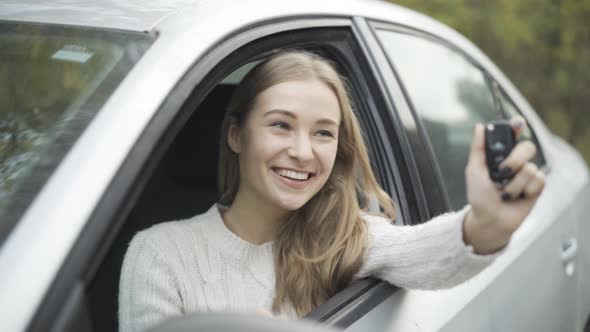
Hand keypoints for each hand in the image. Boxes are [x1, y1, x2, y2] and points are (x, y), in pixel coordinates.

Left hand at [463, 116, 545, 253]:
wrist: (490, 220)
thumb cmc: (479, 197)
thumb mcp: (473, 171)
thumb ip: (478, 149)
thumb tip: (480, 126)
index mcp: (500, 155)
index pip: (513, 134)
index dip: (517, 126)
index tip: (517, 123)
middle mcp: (516, 161)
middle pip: (527, 147)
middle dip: (515, 159)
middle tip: (502, 173)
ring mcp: (527, 174)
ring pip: (530, 168)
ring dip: (513, 184)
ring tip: (504, 193)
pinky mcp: (537, 187)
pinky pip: (537, 180)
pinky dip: (523, 190)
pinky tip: (517, 197)